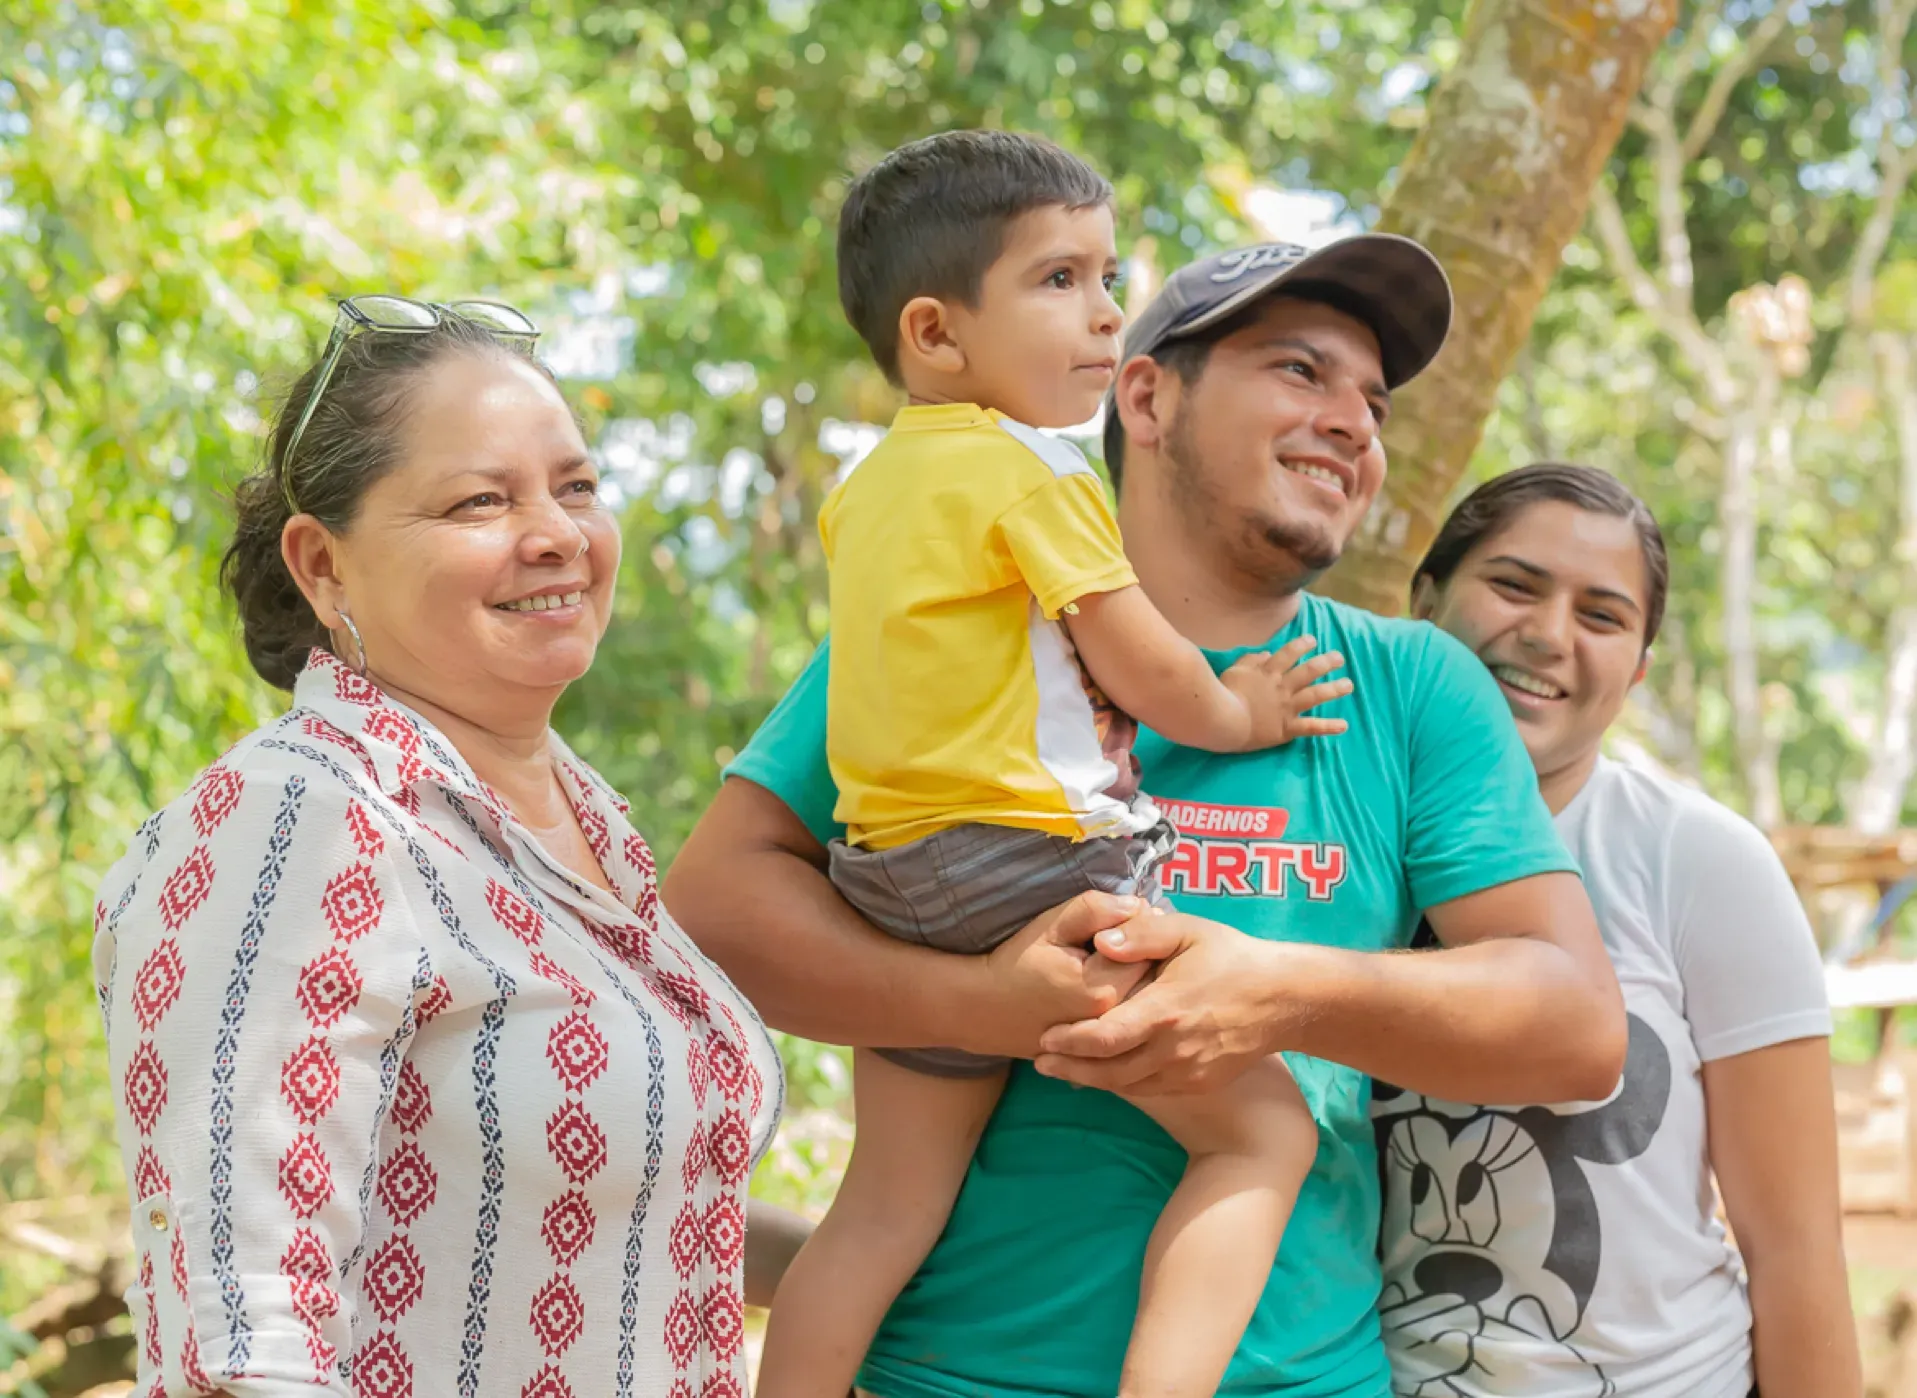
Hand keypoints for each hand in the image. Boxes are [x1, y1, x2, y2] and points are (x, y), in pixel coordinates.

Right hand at [959, 891, 1160, 1059]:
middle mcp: (1113, 1021)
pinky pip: (1132, 1019)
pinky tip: (1112, 983)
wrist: (984, 1011)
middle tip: (1126, 935)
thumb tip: (1138, 904)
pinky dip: (1131, 1000)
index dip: (1142, 928)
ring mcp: (1109, 1042)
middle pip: (1154, 978)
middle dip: (1147, 953)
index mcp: (1103, 990)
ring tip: (1118, 959)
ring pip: (1146, 1000)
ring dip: (1140, 976)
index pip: (1150, 949)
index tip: (1126, 917)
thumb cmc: (1016, 964)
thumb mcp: (1051, 926)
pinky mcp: (1103, 1050)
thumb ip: (1095, 910)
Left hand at [1033, 912, 1292, 1094]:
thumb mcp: (1189, 930)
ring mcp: (1186, 1071)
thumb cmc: (1231, 957)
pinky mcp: (1197, 1082)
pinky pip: (1151, 1088)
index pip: (1103, 1037)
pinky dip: (1123, 1084)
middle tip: (1040, 1063)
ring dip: (1092, 1080)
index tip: (1044, 1038)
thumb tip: (1100, 941)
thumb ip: (1143, 933)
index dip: (1069, 1042)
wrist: (1282, 999)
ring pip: (1127, 1085)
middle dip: (1070, 1069)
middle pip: (1108, 1071)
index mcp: (1164, 1010)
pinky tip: (1106, 1075)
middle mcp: (1172, 1049)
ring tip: (1064, 1071)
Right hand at [1220, 635, 1350, 750]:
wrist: (1224, 720)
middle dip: (1326, 662)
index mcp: (1268, 672)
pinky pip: (1310, 727)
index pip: (1289, 653)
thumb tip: (1267, 654)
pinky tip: (1344, 726)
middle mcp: (1282, 687)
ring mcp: (1286, 707)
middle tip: (1339, 658)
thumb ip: (1251, 660)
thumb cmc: (1223, 694)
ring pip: (1315, 695)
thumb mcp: (1234, 670)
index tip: (1313, 640)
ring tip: (1348, 685)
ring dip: (1334, 689)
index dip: (1302, 645)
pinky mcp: (1286, 728)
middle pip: (1309, 671)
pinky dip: (1328, 727)